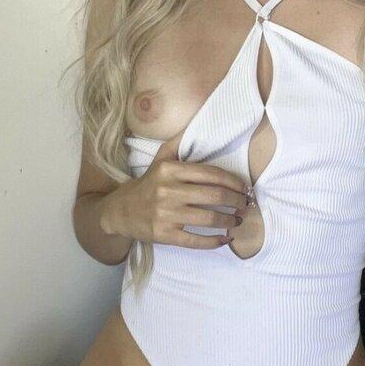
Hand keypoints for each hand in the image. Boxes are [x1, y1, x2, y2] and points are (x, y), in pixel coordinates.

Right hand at [101, 133, 249, 249]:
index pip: (210, 173)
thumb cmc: (147, 184)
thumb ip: (177, 143)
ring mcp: (166, 214)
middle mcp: (168, 190)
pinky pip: (196, 240)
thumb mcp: (159, 160)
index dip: (233, 181)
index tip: (244, 187)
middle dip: (236, 200)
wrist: (119, 211)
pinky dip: (215, 241)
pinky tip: (226, 239)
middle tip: (245, 204)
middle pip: (214, 195)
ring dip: (229, 220)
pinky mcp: (165, 235)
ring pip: (209, 218)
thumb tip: (198, 123)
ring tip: (238, 220)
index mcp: (170, 170)